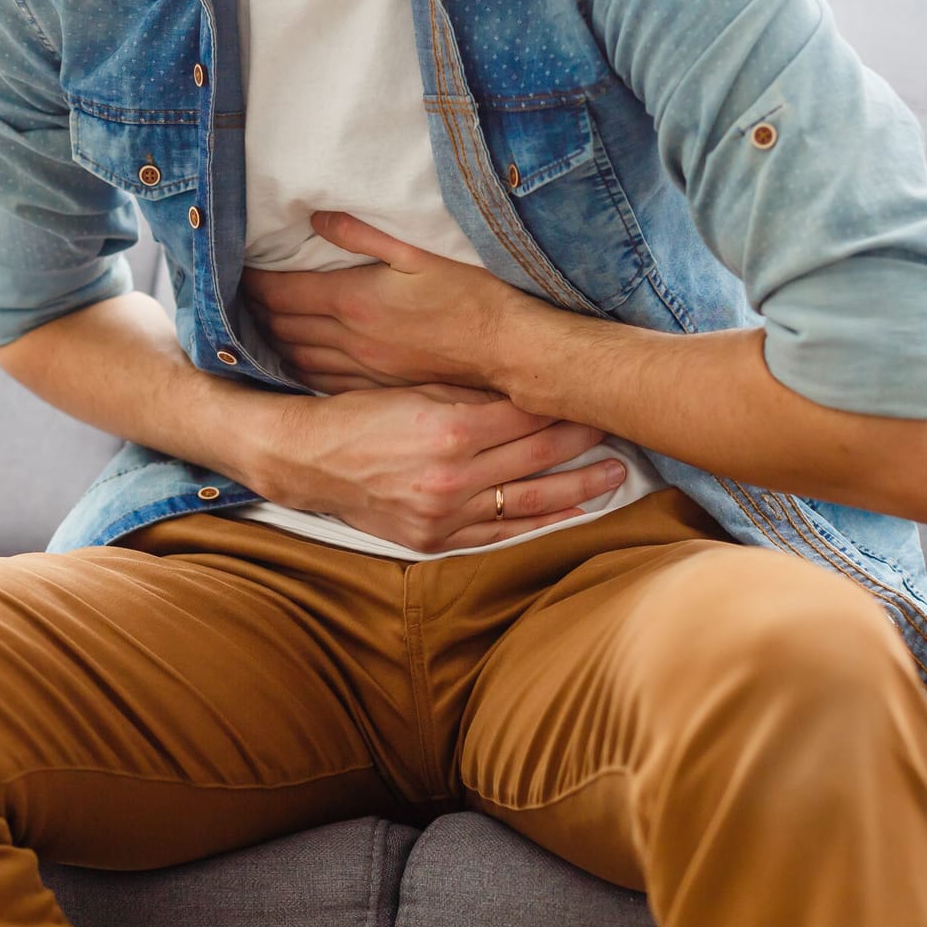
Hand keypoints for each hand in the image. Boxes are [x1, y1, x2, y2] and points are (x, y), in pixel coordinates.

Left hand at [241, 211, 528, 392]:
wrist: (506, 350)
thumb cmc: (469, 295)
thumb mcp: (418, 253)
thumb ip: (362, 236)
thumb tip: (317, 219)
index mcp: (354, 300)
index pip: (284, 292)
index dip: (254, 283)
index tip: (236, 272)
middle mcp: (350, 338)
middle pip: (282, 326)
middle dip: (254, 312)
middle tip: (237, 298)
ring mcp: (362, 368)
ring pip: (296, 357)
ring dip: (271, 342)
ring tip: (255, 328)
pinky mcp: (377, 387)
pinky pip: (322, 381)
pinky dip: (298, 369)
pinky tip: (293, 363)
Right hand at [263, 382, 626, 553]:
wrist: (308, 461)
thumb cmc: (359, 415)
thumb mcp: (413, 389)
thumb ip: (470, 393)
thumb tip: (524, 387)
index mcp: (449, 427)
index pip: (527, 413)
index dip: (564, 402)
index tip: (592, 393)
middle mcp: (453, 474)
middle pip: (537, 453)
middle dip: (582, 438)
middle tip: (619, 426)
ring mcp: (445, 512)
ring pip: (528, 500)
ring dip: (578, 486)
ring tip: (615, 474)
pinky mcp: (435, 538)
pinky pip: (499, 535)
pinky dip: (538, 525)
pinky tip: (572, 515)